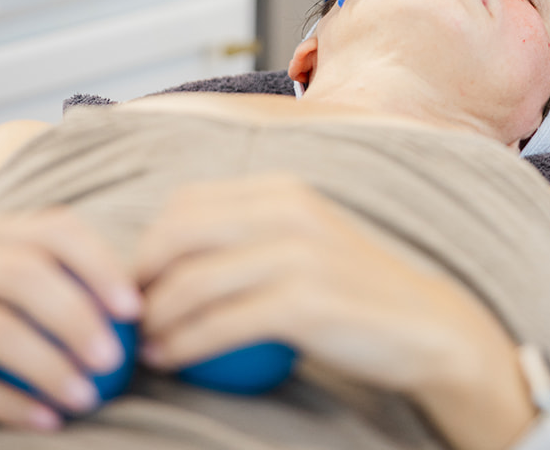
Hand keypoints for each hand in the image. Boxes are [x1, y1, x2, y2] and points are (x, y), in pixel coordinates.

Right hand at [0, 209, 140, 429]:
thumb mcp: (19, 271)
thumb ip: (67, 278)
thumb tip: (141, 309)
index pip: (56, 231)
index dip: (100, 266)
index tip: (134, 309)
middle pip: (25, 275)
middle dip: (76, 317)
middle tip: (113, 358)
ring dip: (47, 365)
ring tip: (86, 396)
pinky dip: (7, 403)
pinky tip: (46, 420)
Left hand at [134, 175, 505, 396]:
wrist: (424, 325)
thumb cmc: (354, 290)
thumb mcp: (305, 241)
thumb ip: (251, 236)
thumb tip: (173, 256)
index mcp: (283, 190)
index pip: (189, 201)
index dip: (150, 241)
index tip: (134, 280)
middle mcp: (287, 211)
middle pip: (180, 233)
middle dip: (140, 274)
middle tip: (125, 315)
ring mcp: (296, 255)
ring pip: (193, 281)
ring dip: (155, 318)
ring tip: (141, 344)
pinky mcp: (303, 303)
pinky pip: (220, 324)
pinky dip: (184, 344)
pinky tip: (169, 360)